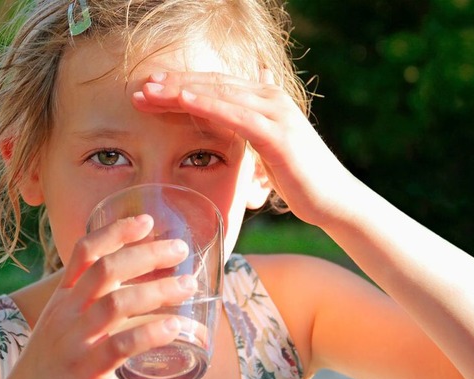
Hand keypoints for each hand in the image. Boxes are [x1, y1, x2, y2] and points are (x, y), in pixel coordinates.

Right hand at [0, 215, 196, 378]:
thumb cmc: (46, 370)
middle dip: (148, 253)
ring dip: (158, 290)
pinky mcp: (85, 371)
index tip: (146, 220)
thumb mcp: (58, 328)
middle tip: (181, 249)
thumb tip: (124, 289)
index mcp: (61, 300)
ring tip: (188, 286)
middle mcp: (66, 314)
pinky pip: (121, 345)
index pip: (84, 251)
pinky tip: (175, 327)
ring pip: (118, 303)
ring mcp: (74, 341)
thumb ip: (84, 306)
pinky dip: (151, 333)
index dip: (116, 230)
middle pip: (107, 269)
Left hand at [132, 71, 358, 226]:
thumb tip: (252, 94)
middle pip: (212, 84)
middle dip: (174, 84)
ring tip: (150, 91)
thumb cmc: (300, 177)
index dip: (182, 83)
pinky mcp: (276, 134)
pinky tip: (183, 99)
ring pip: (219, 95)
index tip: (151, 87)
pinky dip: (207, 105)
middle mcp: (269, 98)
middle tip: (141, 86)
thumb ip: (257, 119)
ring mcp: (274, 113)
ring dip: (181, 91)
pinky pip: (235, 115)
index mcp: (265, 100)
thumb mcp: (272, 144)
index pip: (216, 85)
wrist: (333, 199)